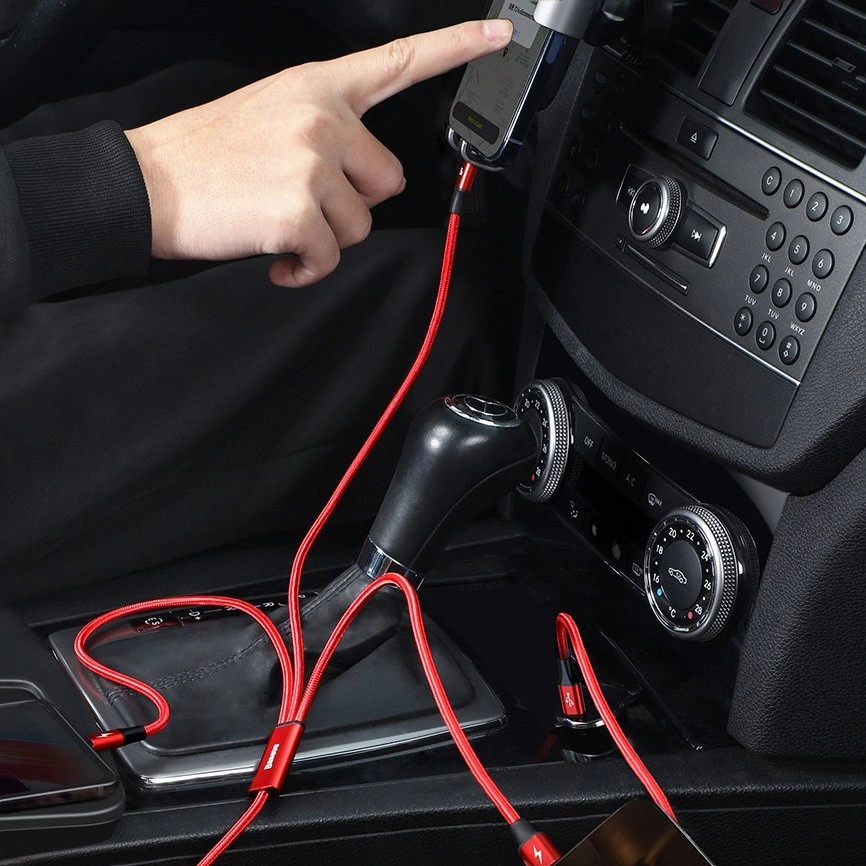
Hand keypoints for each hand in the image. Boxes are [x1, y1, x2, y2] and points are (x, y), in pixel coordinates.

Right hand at [125, 19, 512, 287]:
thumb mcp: (269, 112)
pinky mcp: (300, 211)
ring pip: (362, 225)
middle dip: (353, 203)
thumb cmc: (206, 154)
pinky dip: (306, 268)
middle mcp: (323, 118)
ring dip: (326, 237)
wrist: (148, 183)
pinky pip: (331, 259)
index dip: (455, 48)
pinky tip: (277, 255)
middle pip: (388, 180)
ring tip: (279, 221)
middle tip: (304, 200)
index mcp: (318, 87)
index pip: (398, 62)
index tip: (499, 36)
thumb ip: (326, 127)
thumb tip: (359, 172)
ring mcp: (312, 163)